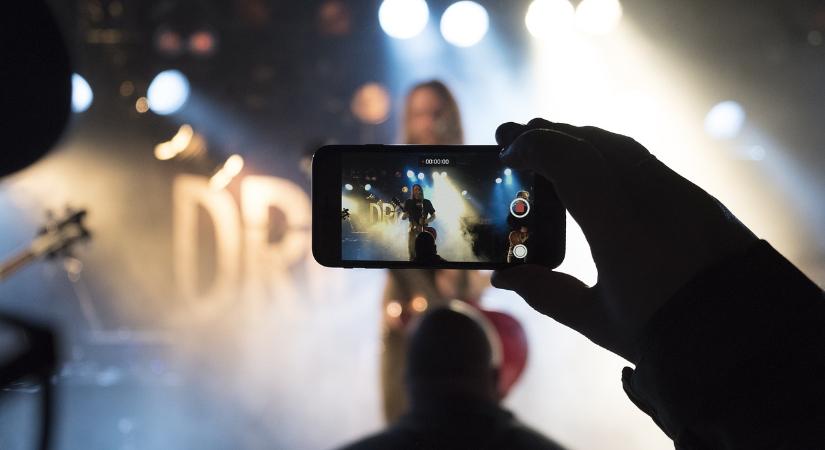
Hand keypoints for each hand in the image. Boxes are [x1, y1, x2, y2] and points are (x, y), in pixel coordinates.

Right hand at [492, 119, 755, 361]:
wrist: (742, 339)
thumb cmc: (664, 336)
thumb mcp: (596, 319)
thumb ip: (544, 293)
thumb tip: (503, 277)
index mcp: (621, 230)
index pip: (571, 162)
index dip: (533, 148)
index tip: (506, 154)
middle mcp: (652, 199)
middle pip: (593, 142)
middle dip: (547, 134)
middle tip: (512, 136)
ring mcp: (680, 193)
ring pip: (620, 145)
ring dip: (577, 138)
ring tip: (546, 144)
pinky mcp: (698, 197)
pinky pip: (644, 159)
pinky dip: (606, 151)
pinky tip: (590, 164)